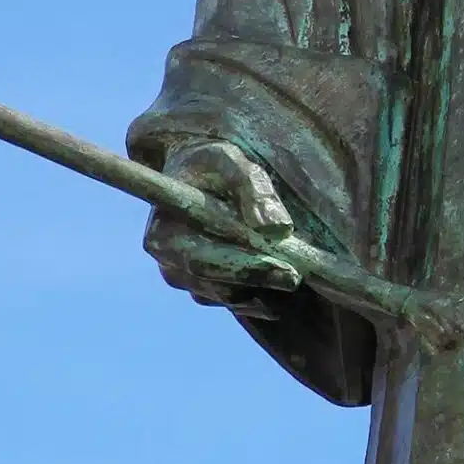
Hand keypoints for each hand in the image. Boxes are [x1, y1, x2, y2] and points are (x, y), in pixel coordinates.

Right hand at [145, 140, 298, 304]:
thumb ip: (252, 187)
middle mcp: (170, 262)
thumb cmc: (212, 166)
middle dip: (262, 282)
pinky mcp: (203, 289)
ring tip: (296, 280)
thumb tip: (276, 228)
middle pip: (218, 285)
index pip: (204, 260)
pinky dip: (259, 300)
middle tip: (298, 278)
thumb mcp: (230, 161)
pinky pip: (233, 302)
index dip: (245, 268)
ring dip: (263, 293)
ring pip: (228, 296)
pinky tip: (283, 292)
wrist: (197, 176)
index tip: (286, 269)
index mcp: (165, 232)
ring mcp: (185, 278)